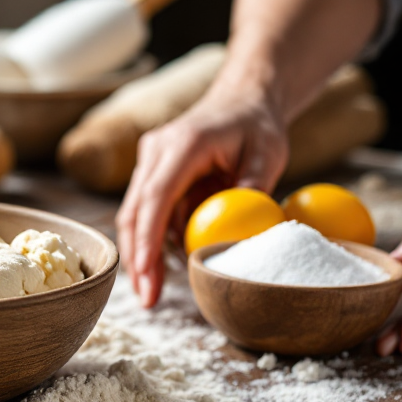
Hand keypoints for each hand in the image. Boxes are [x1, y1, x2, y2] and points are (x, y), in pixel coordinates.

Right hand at [116, 88, 288, 306]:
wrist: (240, 101)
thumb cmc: (256, 126)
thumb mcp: (268, 152)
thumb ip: (253, 186)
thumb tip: (244, 230)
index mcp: (181, 145)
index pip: (155, 198)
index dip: (147, 240)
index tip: (146, 276)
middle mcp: (155, 152)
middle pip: (134, 212)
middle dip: (137, 259)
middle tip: (148, 300)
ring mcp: (149, 162)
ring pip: (134, 216)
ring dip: (142, 255)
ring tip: (153, 292)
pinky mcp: (151, 174)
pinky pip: (148, 213)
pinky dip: (154, 241)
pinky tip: (165, 266)